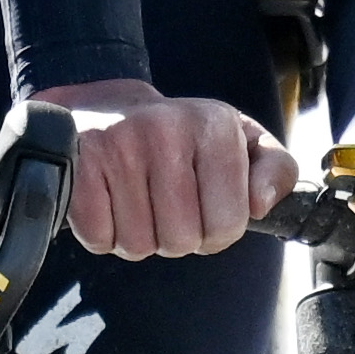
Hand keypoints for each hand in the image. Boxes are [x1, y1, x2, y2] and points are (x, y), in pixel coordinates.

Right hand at [31, 80, 282, 259]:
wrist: (102, 108)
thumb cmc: (180, 137)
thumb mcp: (239, 141)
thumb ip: (275, 170)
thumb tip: (261, 205)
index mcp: (214, 125)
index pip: (229, 224)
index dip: (217, 230)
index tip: (205, 206)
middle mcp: (166, 129)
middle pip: (182, 241)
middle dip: (175, 236)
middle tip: (164, 203)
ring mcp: (118, 145)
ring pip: (139, 246)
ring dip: (138, 237)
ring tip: (136, 199)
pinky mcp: (79, 165)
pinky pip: (100, 239)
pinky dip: (104, 234)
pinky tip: (108, 200)